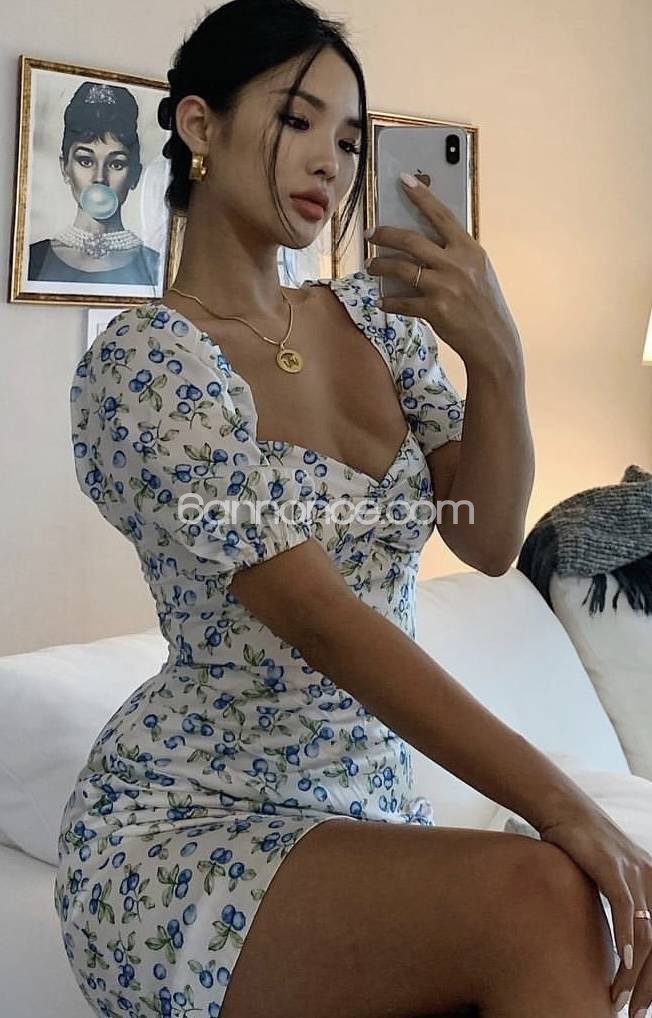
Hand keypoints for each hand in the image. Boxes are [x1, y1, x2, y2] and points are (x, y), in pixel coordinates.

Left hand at [364, 174, 522, 371]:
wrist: (493, 339)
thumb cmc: (484, 303)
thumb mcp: (478, 269)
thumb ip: (456, 253)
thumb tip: (425, 239)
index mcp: (469, 249)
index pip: (441, 215)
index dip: (422, 196)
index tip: (404, 180)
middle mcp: (456, 264)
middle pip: (411, 240)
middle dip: (385, 235)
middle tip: (371, 234)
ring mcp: (445, 286)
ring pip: (401, 269)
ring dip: (380, 266)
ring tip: (371, 266)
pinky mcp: (435, 309)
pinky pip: (402, 301)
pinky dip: (389, 301)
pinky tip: (381, 300)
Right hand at [538, 806, 651, 1015]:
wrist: (562, 809)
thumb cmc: (581, 847)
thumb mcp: (610, 879)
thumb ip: (622, 910)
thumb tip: (621, 951)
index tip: (645, 1005)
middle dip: (649, 986)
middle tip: (634, 1013)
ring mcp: (635, 873)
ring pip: (646, 935)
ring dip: (634, 974)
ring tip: (619, 998)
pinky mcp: (612, 867)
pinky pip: (625, 909)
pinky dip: (626, 939)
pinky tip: (621, 962)